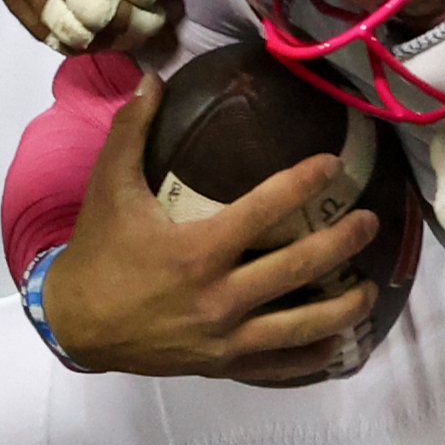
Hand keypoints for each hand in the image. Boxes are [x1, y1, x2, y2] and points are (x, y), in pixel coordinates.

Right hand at [42, 68, 377, 380]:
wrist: (74, 324)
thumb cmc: (98, 252)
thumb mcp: (109, 187)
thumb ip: (131, 130)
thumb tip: (152, 78)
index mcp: (197, 250)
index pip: (266, 210)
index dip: (304, 182)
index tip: (332, 164)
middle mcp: (219, 297)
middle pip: (298, 268)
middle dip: (342, 243)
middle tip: (370, 222)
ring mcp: (224, 337)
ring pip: (300, 326)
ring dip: (342, 307)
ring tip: (370, 288)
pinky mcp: (221, 364)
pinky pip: (278, 366)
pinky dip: (313, 358)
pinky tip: (339, 345)